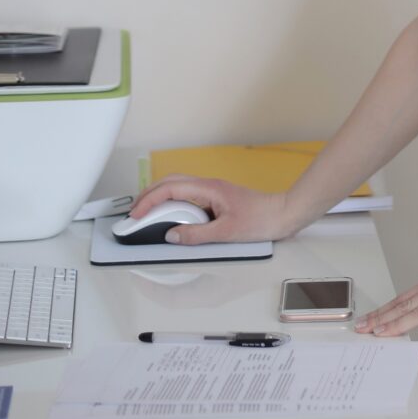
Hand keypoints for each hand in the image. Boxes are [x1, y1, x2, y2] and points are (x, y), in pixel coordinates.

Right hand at [128, 175, 301, 245]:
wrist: (283, 214)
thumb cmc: (260, 220)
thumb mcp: (226, 232)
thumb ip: (196, 235)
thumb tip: (171, 235)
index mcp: (208, 188)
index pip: (170, 189)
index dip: (149, 201)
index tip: (135, 215)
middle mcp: (208, 185)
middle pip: (170, 182)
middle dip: (148, 195)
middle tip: (134, 213)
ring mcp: (212, 190)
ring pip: (178, 187)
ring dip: (159, 197)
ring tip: (146, 213)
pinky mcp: (216, 198)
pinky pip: (188, 195)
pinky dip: (173, 202)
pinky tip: (170, 215)